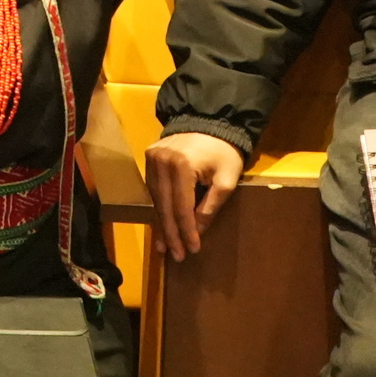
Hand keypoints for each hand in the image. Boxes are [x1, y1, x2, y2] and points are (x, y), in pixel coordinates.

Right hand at [147, 131, 245, 259]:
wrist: (209, 121)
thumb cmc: (223, 152)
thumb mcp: (226, 180)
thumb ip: (211, 206)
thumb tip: (197, 231)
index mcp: (182, 166)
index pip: (182, 207)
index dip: (187, 231)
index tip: (192, 249)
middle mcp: (161, 162)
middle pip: (165, 206)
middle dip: (172, 233)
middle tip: (176, 255)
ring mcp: (152, 159)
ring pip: (156, 199)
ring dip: (162, 224)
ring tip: (166, 247)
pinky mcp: (149, 158)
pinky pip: (153, 189)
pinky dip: (159, 208)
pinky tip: (162, 224)